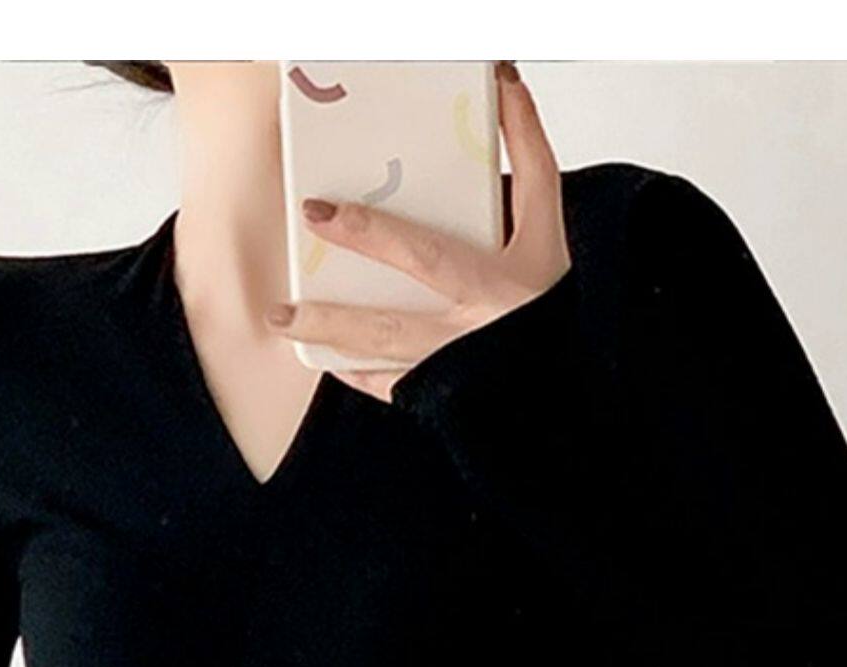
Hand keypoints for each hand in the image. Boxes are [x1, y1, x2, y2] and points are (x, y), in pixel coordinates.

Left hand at [264, 61, 570, 400]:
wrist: (564, 383)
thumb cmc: (551, 301)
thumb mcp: (547, 225)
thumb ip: (528, 155)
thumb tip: (504, 89)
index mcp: (496, 289)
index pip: (423, 256)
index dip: (370, 234)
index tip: (321, 211)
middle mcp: (469, 337)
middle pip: (387, 323)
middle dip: (330, 314)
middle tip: (282, 298)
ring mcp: (449, 372)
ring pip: (377, 358)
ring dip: (328, 339)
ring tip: (284, 320)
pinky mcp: (437, 398)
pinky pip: (386, 387)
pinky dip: (354, 370)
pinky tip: (326, 353)